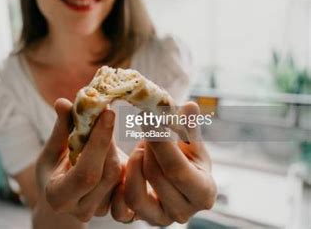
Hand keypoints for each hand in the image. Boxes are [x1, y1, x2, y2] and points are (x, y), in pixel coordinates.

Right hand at [36, 98, 123, 221]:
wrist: (62, 195)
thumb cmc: (54, 169)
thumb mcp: (52, 150)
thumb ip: (60, 129)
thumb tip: (63, 102)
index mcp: (58, 197)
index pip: (85, 173)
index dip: (99, 142)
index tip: (107, 113)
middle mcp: (80, 210)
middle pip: (107, 173)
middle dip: (109, 141)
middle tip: (107, 115)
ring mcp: (100, 212)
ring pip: (120, 176)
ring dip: (116, 148)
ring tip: (106, 131)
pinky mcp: (116, 210)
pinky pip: (129, 182)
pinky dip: (128, 160)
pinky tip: (121, 145)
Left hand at [111, 102, 216, 224]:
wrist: (177, 180)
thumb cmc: (186, 157)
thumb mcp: (191, 142)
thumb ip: (189, 126)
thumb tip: (189, 106)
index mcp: (203, 192)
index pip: (176, 168)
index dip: (160, 142)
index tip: (148, 118)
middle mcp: (183, 212)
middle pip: (154, 176)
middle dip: (147, 148)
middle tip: (146, 127)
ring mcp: (161, 220)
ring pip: (135, 193)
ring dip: (134, 165)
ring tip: (141, 148)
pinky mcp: (141, 221)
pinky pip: (121, 206)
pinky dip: (121, 182)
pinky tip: (128, 162)